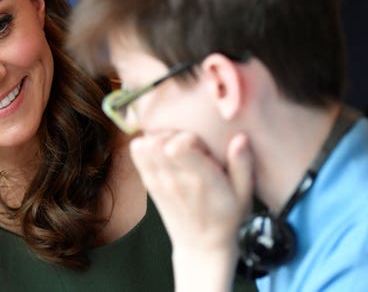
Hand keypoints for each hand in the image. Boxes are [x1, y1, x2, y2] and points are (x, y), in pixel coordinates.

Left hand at [129, 131, 253, 291]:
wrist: (202, 247)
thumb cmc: (227, 218)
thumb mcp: (244, 194)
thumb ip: (243, 164)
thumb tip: (240, 138)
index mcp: (201, 180)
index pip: (180, 146)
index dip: (190, 137)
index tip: (201, 146)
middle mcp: (175, 180)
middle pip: (160, 141)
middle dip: (175, 134)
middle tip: (188, 146)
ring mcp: (158, 181)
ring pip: (145, 145)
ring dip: (158, 138)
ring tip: (174, 147)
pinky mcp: (149, 183)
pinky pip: (137, 153)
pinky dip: (145, 145)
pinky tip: (160, 150)